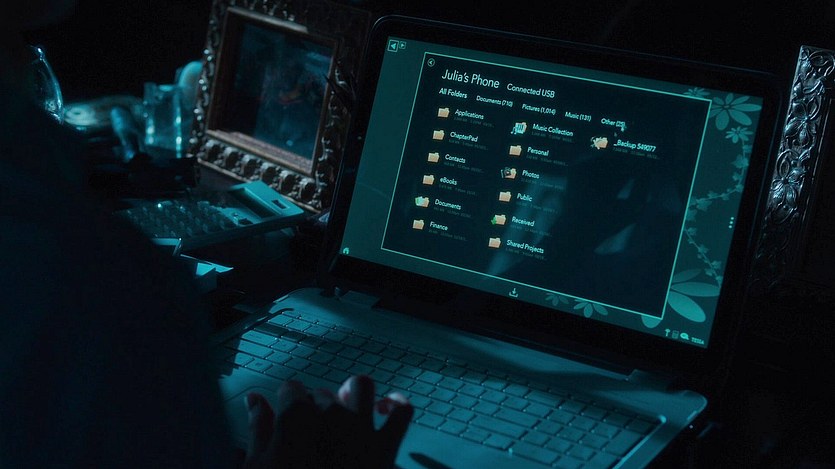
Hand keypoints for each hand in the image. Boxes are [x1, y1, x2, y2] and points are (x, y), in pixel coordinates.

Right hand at [243, 375, 412, 468]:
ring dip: (352, 392)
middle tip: (310, 432)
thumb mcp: (256, 467)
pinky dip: (397, 403)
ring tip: (345, 405)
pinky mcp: (386, 447)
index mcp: (296, 419)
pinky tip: (386, 406)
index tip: (285, 414)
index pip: (291, 389)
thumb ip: (257, 429)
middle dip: (315, 406)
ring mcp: (361, 430)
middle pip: (323, 393)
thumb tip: (256, 401)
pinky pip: (402, 413)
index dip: (287, 401)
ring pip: (361, 387)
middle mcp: (331, 416)